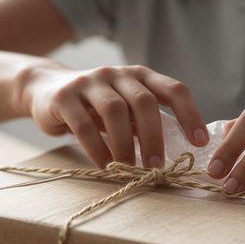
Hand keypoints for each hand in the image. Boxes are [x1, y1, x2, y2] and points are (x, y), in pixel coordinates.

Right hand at [23, 64, 208, 167]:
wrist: (44, 88)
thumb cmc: (96, 106)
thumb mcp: (126, 107)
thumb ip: (147, 121)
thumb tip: (181, 152)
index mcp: (140, 76)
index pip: (174, 90)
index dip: (190, 115)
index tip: (200, 143)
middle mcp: (118, 74)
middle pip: (144, 102)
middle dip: (154, 137)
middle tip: (157, 167)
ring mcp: (90, 82)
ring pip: (115, 111)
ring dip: (125, 145)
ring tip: (129, 169)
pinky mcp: (64, 96)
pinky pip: (84, 125)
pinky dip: (97, 149)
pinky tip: (104, 166)